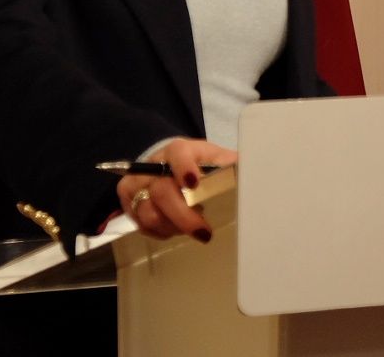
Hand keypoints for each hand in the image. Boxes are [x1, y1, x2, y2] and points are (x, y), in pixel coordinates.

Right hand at [115, 138, 236, 243]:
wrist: (170, 167)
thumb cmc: (200, 165)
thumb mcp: (217, 160)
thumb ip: (232, 166)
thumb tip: (255, 174)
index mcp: (179, 150)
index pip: (178, 154)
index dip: (184, 168)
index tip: (194, 183)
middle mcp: (153, 165)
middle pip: (162, 192)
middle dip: (184, 216)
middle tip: (204, 232)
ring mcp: (136, 183)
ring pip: (149, 213)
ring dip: (173, 227)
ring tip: (193, 228)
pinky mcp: (128, 202)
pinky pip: (143, 225)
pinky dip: (162, 232)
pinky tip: (176, 228)